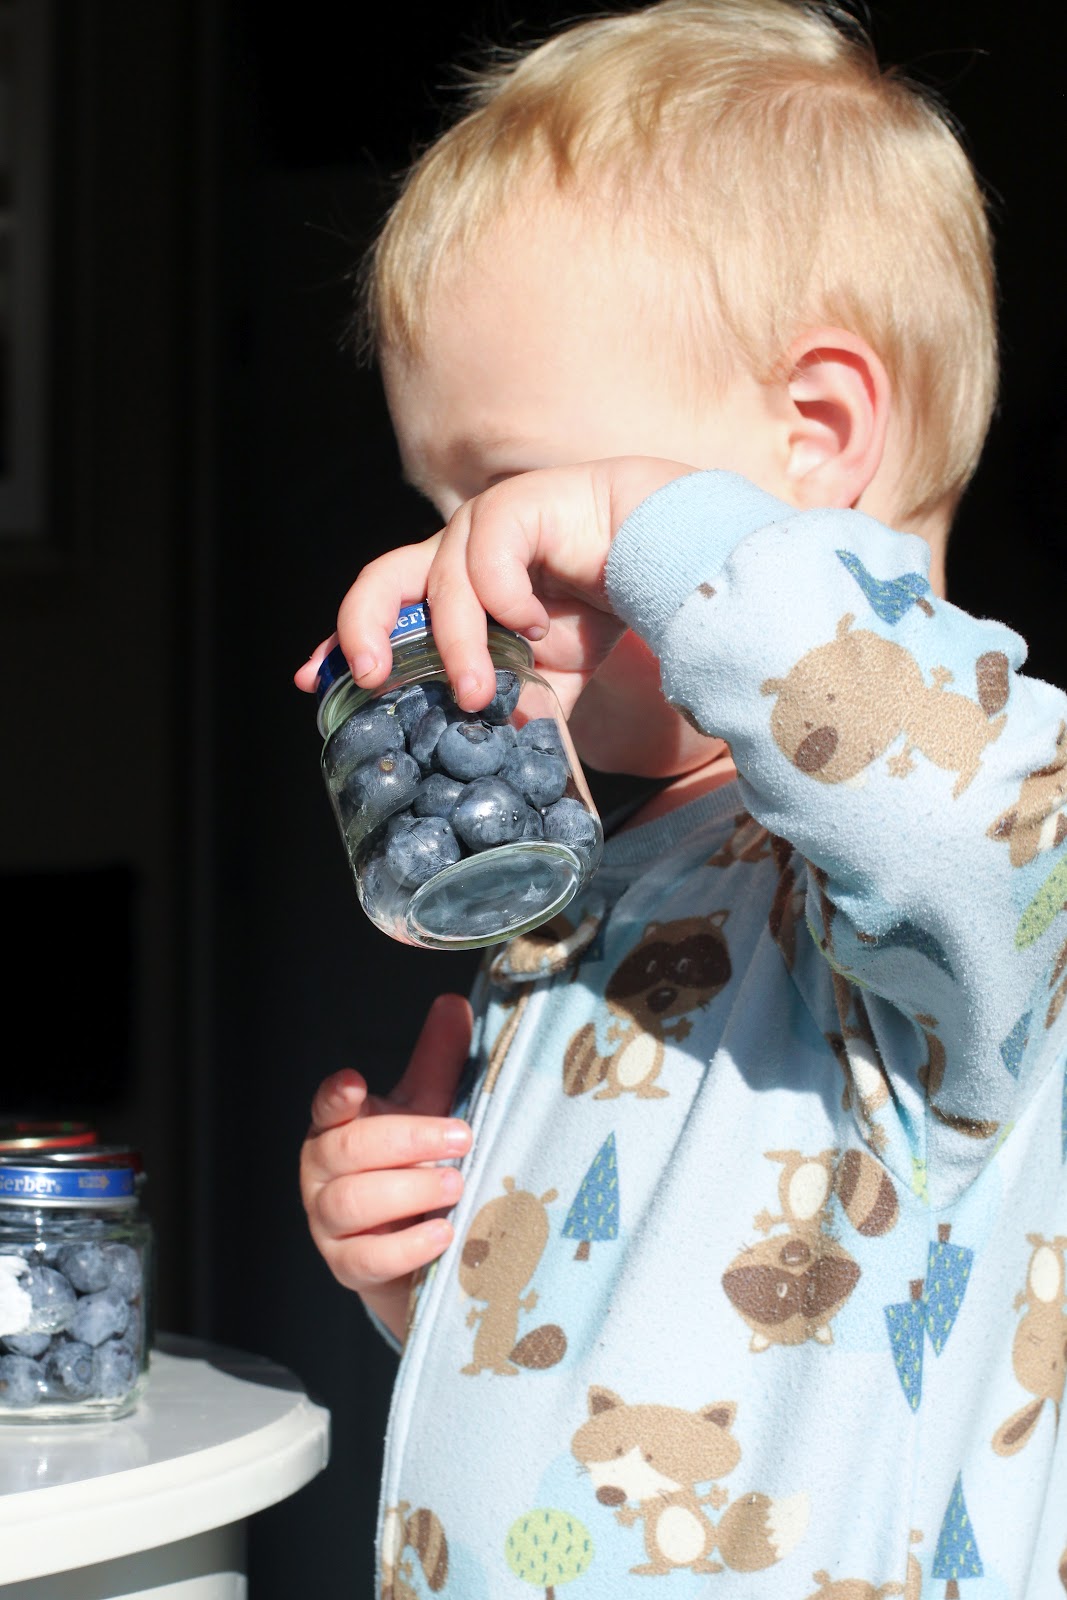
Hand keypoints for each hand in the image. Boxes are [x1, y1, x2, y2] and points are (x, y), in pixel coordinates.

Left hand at [293, 458, 692, 718]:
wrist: (676, 558)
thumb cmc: (612, 604)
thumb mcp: (555, 673)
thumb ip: (520, 702)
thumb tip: (495, 748)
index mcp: (458, 590)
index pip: (383, 613)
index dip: (341, 644)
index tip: (312, 681)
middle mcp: (460, 555)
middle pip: (381, 579)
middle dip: (361, 628)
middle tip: (371, 676)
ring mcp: (486, 528)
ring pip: (440, 582)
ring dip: (454, 646)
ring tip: (479, 693)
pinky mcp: (519, 506)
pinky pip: (488, 556)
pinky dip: (506, 600)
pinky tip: (538, 625)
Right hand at [299, 992, 473, 1343]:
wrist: (413, 1244)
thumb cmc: (414, 1165)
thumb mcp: (427, 1109)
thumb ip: (439, 1060)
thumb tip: (456, 1004)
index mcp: (338, 1125)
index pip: (327, 1106)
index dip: (337, 1096)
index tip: (355, 1084)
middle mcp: (322, 1170)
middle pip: (347, 1151)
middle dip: (407, 1141)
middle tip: (461, 1138)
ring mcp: (327, 1221)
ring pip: (352, 1202)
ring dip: (410, 1191)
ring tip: (456, 1186)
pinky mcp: (344, 1266)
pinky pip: (366, 1258)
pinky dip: (407, 1247)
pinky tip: (444, 1236)